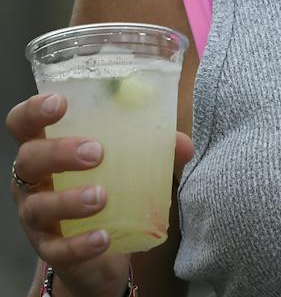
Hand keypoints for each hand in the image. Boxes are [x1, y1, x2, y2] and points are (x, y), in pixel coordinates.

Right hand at [8, 93, 192, 294]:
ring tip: (102, 196)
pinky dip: (79, 244)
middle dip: (58, 153)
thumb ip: (155, 148)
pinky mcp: (49, 249)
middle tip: (96, 152)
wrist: (99, 249)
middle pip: (29, 160)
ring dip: (69, 200)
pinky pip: (56, 249)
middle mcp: (34, 180)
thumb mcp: (129, 162)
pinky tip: (103, 238)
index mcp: (48, 148)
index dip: (34, 110)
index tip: (61, 103)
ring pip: (38, 207)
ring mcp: (36, 217)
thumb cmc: (110, 187)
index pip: (24, 123)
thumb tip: (183, 143)